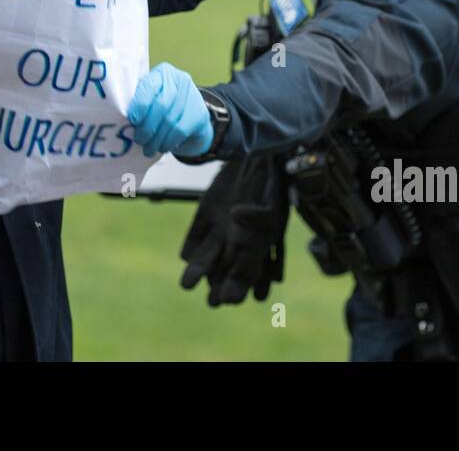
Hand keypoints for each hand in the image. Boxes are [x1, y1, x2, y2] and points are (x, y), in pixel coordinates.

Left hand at [127, 62, 212, 156]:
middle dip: (146, 127)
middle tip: (138, 140)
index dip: (139, 105)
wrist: (191, 115)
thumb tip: (122, 122)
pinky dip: (168, 142)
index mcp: (162, 72)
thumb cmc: (162, 104)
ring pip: (170, 121)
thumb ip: (138, 102)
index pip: (149, 86)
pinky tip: (161, 147)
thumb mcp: (150, 96)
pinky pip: (179, 131)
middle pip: (161, 106)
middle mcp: (179, 79)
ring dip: (156, 139)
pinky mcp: (199, 113)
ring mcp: (192, 95)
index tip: (131, 121)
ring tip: (147, 149)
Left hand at [180, 155, 288, 306]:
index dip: (239, 287)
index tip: (230, 298)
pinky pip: (194, 237)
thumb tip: (237, 216)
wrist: (257, 159)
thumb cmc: (269, 186)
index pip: (246, 274)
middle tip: (213, 300)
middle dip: (217, 287)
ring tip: (188, 284)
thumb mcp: (270, 201)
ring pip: (207, 257)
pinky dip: (190, 248)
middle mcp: (236, 243)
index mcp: (257, 247)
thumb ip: (257, 216)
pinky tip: (187, 256)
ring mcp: (219, 230)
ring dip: (198, 271)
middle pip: (224, 271)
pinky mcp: (204, 216)